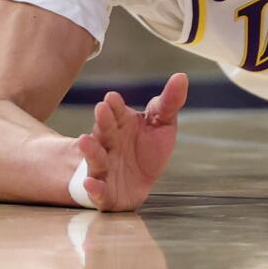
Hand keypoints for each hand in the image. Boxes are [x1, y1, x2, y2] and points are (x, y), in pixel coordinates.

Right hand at [71, 72, 187, 211]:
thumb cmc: (147, 148)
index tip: (113, 97)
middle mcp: (109, 144)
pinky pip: (98, 191)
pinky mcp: (105, 192)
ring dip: (91, 150)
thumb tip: (181, 76)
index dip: (115, 105)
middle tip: (102, 108)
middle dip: (103, 121)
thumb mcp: (162, 124)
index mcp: (121, 126)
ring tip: (86, 140)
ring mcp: (104, 167)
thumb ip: (169, 103)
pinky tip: (90, 183)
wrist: (138, 181)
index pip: (117, 112)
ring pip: (96, 158)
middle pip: (105, 132)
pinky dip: (93, 188)